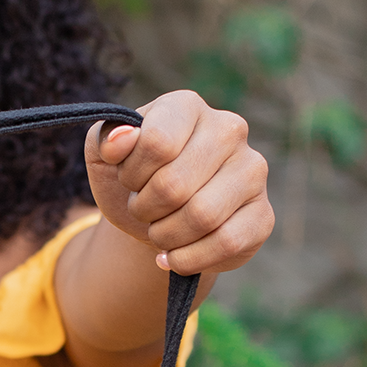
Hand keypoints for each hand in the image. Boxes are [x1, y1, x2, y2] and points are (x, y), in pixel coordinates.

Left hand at [85, 91, 272, 278]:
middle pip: (175, 186)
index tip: (130, 180)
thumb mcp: (104, 158)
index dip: (132, 174)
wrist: (157, 221)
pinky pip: (226, 243)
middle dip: (145, 210)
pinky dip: (188, 259)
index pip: (156, 142)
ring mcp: (252, 172)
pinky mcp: (262, 215)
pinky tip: (173, 257)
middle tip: (144, 210)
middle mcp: (229, 130)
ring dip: (165, 236)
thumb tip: (121, 140)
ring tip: (159, 231)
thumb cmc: (134, 182)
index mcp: (187, 107)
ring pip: (202, 216)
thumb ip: (105, 140)